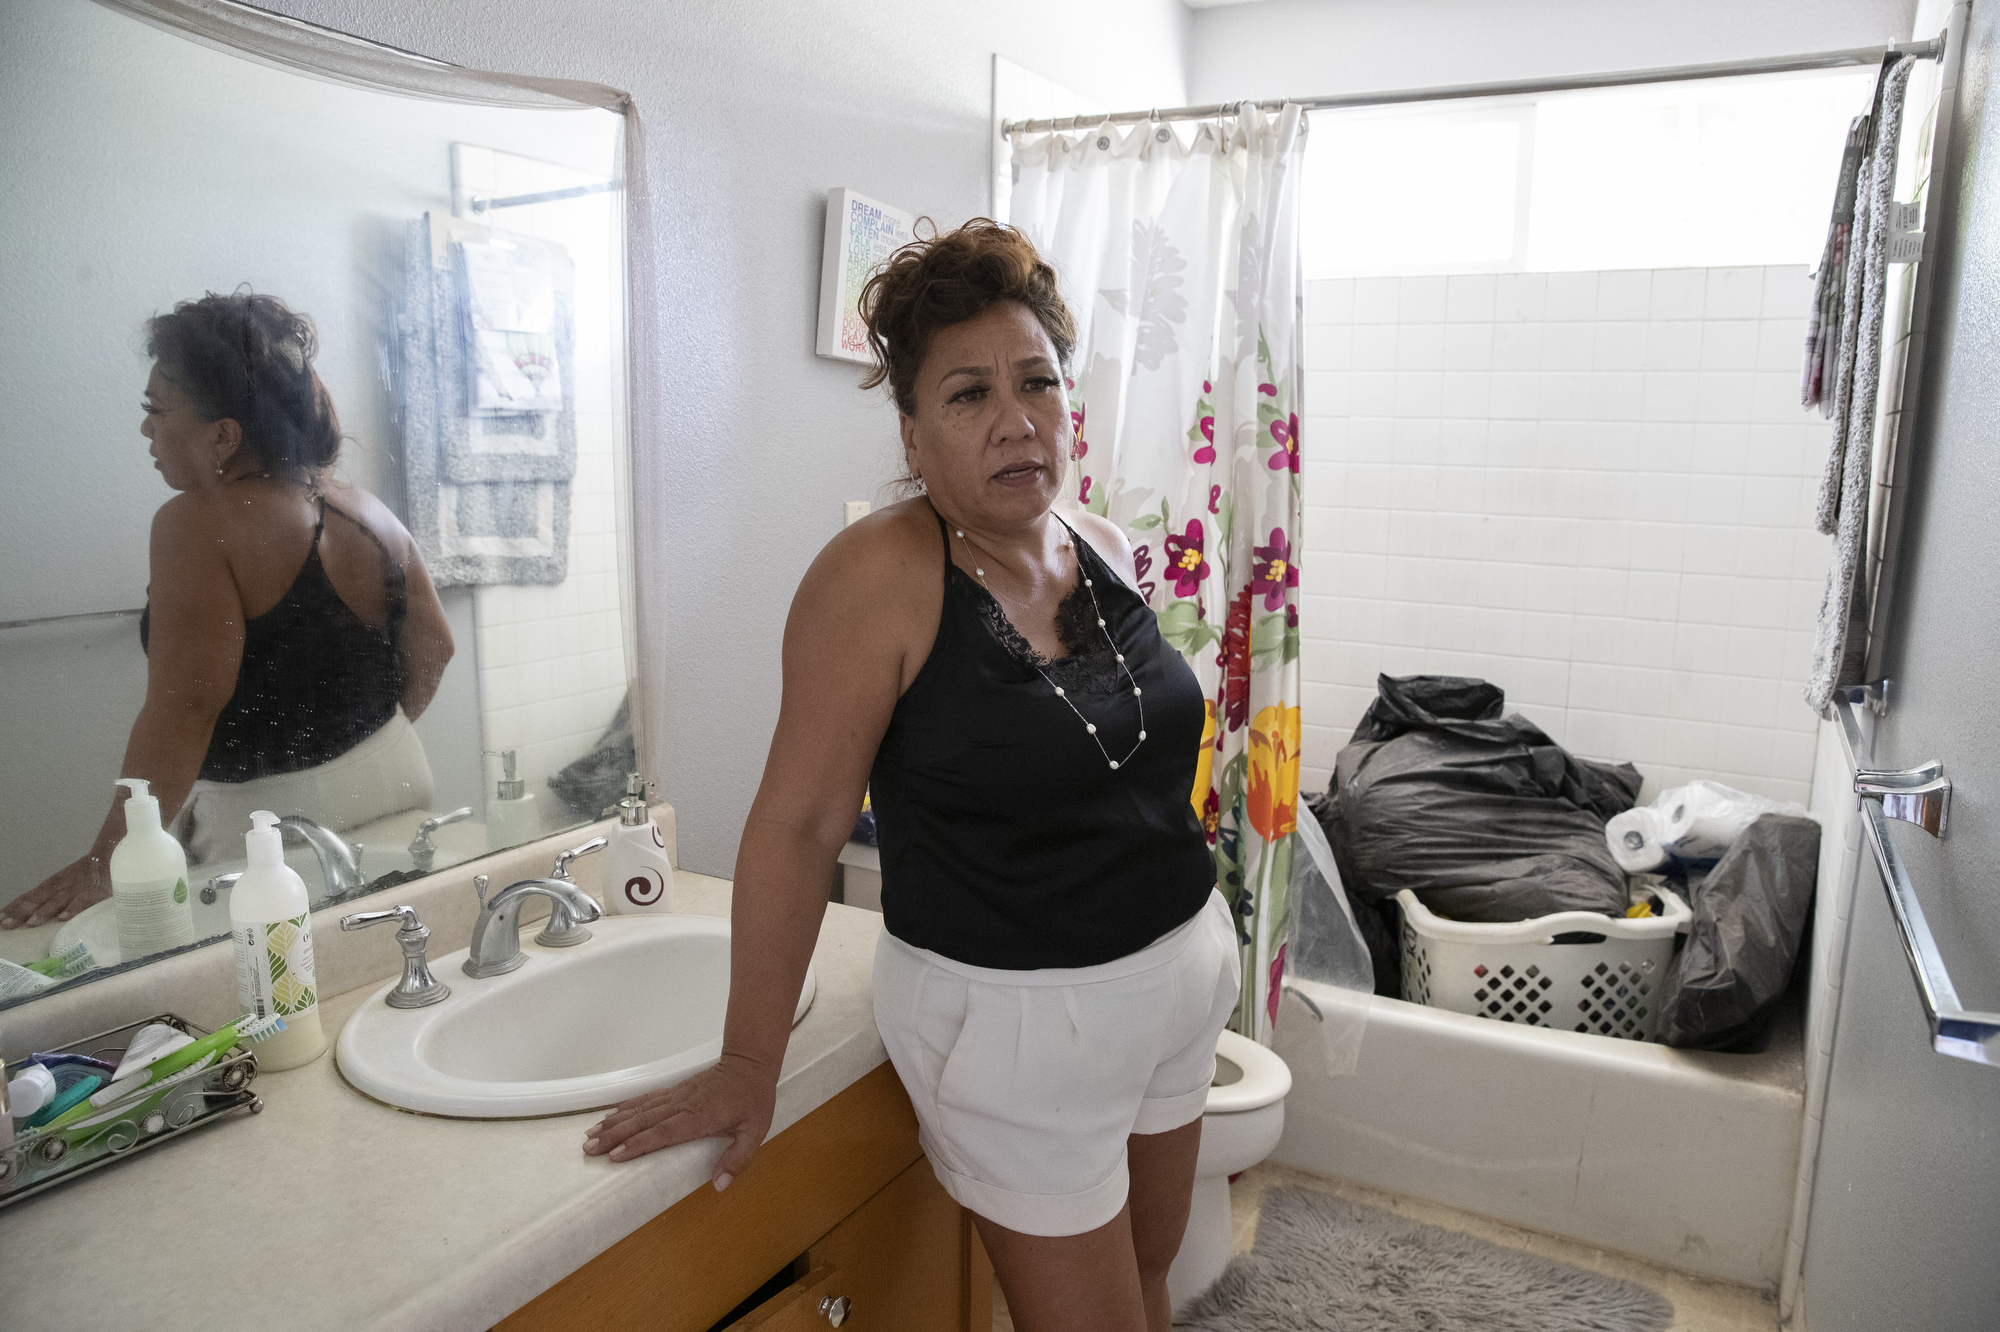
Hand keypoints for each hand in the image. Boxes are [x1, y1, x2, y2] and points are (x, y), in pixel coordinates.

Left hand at [2, 854, 111, 928]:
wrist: (111, 857)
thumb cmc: (88, 874)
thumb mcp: (67, 882)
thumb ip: (55, 897)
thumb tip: (34, 915)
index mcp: (53, 884)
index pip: (30, 896)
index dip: (15, 907)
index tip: (0, 919)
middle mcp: (61, 886)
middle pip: (38, 900)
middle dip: (22, 912)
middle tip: (7, 925)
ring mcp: (76, 890)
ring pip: (57, 901)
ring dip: (44, 912)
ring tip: (31, 923)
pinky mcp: (93, 893)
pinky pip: (82, 902)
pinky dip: (73, 909)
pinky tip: (63, 918)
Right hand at [582, 1053, 778, 1187]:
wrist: (750, 1063)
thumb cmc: (753, 1098)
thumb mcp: (755, 1131)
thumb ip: (738, 1159)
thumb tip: (720, 1185)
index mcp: (699, 1118)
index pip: (663, 1133)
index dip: (638, 1144)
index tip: (615, 1156)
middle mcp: (682, 1106)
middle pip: (642, 1122)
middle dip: (614, 1136)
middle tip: (588, 1150)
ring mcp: (676, 1096)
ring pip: (639, 1110)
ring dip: (614, 1123)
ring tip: (590, 1136)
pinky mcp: (675, 1090)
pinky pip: (645, 1100)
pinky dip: (625, 1107)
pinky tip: (611, 1115)